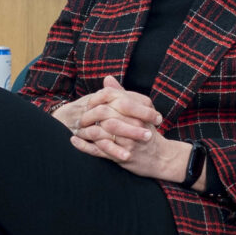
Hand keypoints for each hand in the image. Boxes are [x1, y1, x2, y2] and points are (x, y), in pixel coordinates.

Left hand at [69, 74, 186, 178]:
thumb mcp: (139, 110)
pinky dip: (84, 145)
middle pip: (103, 114)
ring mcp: (127, 141)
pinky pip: (98, 150)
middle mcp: (133, 124)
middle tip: (81, 118)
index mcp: (137, 109)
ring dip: (84, 130)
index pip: (111, 97)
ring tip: (78, 128)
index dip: (96, 99)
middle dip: (88, 115)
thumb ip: (122, 94)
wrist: (161, 156)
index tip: (89, 104)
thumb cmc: (146, 130)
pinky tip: (74, 140)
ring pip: (99, 132)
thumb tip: (107, 78)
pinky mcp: (121, 156)